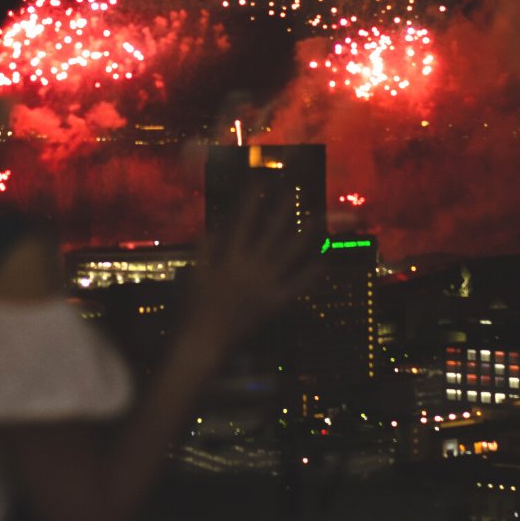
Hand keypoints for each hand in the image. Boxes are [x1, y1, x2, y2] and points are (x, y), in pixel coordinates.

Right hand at [183, 194, 320, 349]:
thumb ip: (208, 246)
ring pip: (290, 254)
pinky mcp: (276, 302)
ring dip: (305, 234)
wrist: (205, 340)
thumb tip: (220, 222)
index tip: (261, 180)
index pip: (244, 221)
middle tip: (295, 190)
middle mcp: (251, 267)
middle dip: (283, 209)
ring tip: (318, 216)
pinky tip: (324, 260)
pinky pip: (297, 285)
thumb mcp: (196, 271)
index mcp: (230, 257)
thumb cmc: (195, 305)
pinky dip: (312, 273)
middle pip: (272, 232)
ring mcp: (266, 285)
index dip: (253, 199)